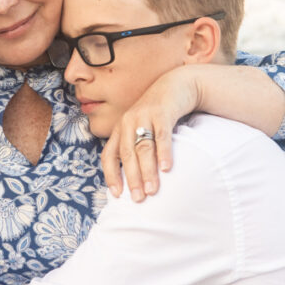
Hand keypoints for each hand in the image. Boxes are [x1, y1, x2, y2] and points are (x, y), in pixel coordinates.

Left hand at [101, 66, 199, 201]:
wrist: (175, 85)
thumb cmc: (157, 114)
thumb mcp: (141, 128)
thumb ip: (135, 148)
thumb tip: (135, 180)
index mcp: (119, 129)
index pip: (109, 155)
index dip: (111, 175)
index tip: (117, 195)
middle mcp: (128, 122)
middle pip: (127, 155)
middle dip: (132, 178)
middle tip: (138, 199)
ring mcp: (144, 116)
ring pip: (143, 147)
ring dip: (147, 171)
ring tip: (152, 190)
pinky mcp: (162, 112)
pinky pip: (162, 135)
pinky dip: (163, 152)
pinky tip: (166, 168)